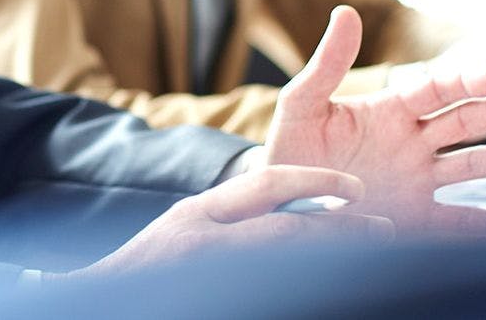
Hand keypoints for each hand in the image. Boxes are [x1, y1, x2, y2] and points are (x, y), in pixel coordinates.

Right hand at [69, 165, 391, 278]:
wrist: (99, 302)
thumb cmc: (147, 272)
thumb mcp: (185, 231)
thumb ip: (232, 220)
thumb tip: (296, 211)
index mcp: (198, 215)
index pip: (266, 185)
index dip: (317, 183)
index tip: (357, 191)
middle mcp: (203, 241)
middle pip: (288, 232)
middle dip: (342, 231)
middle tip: (386, 230)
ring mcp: (212, 274)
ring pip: (287, 266)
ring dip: (333, 267)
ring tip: (378, 267)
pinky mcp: (222, 298)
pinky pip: (275, 293)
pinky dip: (308, 291)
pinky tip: (338, 292)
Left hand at [265, 6, 485, 233]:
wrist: (283, 199)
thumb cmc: (293, 146)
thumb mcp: (303, 103)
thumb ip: (327, 63)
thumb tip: (345, 11)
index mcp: (388, 111)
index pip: (433, 90)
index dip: (461, 83)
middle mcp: (411, 143)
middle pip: (458, 123)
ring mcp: (417, 180)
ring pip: (465, 166)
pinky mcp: (415, 218)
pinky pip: (457, 222)